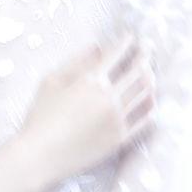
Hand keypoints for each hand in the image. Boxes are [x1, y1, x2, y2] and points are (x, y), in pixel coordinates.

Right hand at [21, 28, 156, 186]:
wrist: (41, 154)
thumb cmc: (41, 115)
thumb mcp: (51, 81)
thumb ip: (75, 62)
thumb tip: (96, 48)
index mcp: (91, 80)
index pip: (116, 55)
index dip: (125, 43)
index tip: (129, 36)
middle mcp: (109, 97)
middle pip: (137, 72)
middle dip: (144, 56)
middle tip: (147, 49)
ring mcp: (118, 119)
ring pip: (145, 93)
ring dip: (150, 78)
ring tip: (149, 72)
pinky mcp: (120, 138)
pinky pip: (144, 119)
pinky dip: (150, 105)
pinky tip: (150, 99)